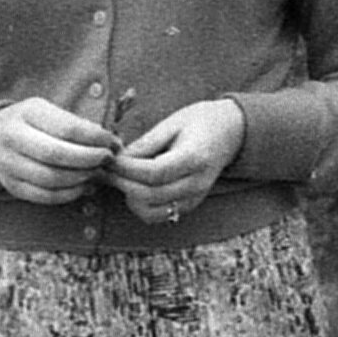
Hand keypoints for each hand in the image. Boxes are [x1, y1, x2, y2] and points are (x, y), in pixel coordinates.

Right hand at [0, 97, 119, 204]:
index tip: (112, 142)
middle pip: (56, 154)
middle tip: (107, 159)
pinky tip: (85, 186)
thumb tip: (112, 143)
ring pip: (51, 178)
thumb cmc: (32, 123)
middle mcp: (13, 138)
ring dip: (82, 178)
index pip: (67, 128)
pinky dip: (70, 194)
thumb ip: (76, 124)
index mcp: (26, 113)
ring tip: (97, 172)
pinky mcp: (12, 186)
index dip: (95, 138)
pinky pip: (45, 196)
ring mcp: (9, 164)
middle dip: (89, 159)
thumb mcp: (48, 112)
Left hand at [103, 99, 244, 224]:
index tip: (110, 159)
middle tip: (106, 170)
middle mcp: (197, 183)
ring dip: (129, 198)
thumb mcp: (173, 122)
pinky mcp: (189, 205)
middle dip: (122, 183)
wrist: (231, 133)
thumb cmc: (200, 121)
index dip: (126, 169)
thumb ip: (146, 143)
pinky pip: (159, 215)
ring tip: (119, 178)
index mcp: (195, 158)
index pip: (154, 173)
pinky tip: (133, 187)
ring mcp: (194, 197)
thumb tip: (118, 158)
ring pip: (151, 212)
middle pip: (150, 195)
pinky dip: (141, 206)